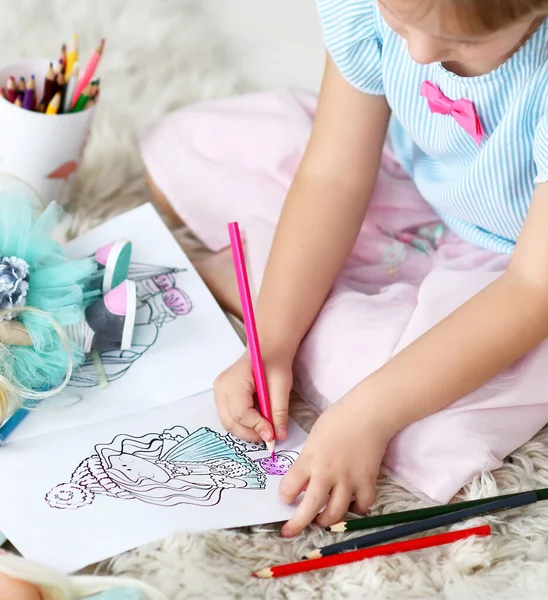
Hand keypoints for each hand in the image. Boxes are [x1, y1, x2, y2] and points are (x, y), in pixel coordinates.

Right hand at [214, 351, 292, 443]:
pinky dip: (243, 424)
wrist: (268, 350)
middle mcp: (221, 387)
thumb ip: (279, 412)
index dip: (256, 427)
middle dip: (250, 433)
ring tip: (264, 427)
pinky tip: (256, 419)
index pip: (241, 413)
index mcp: (234, 381)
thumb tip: (279, 435)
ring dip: (246, 430)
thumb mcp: (281, 386)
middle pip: (230, 422)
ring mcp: (218, 392)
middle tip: (269, 436)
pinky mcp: (221, 397)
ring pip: (228, 423)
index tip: (272, 435)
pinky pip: (229, 417)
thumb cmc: (274, 363)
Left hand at [278, 393, 394, 536]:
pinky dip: (356, 510)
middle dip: (297, 524)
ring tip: (321, 519)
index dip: (285, 496)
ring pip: (334, 513)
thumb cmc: (338, 419)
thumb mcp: (313, 437)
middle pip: (309, 508)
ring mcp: (348, 480)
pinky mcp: (368, 482)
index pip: (289, 487)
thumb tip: (301, 480)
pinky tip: (350, 505)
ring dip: (325, 520)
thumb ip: (307, 460)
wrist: (368, 413)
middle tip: (289, 531)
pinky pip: (361, 506)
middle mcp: (326, 473)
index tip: (285, 498)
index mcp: (309, 458)